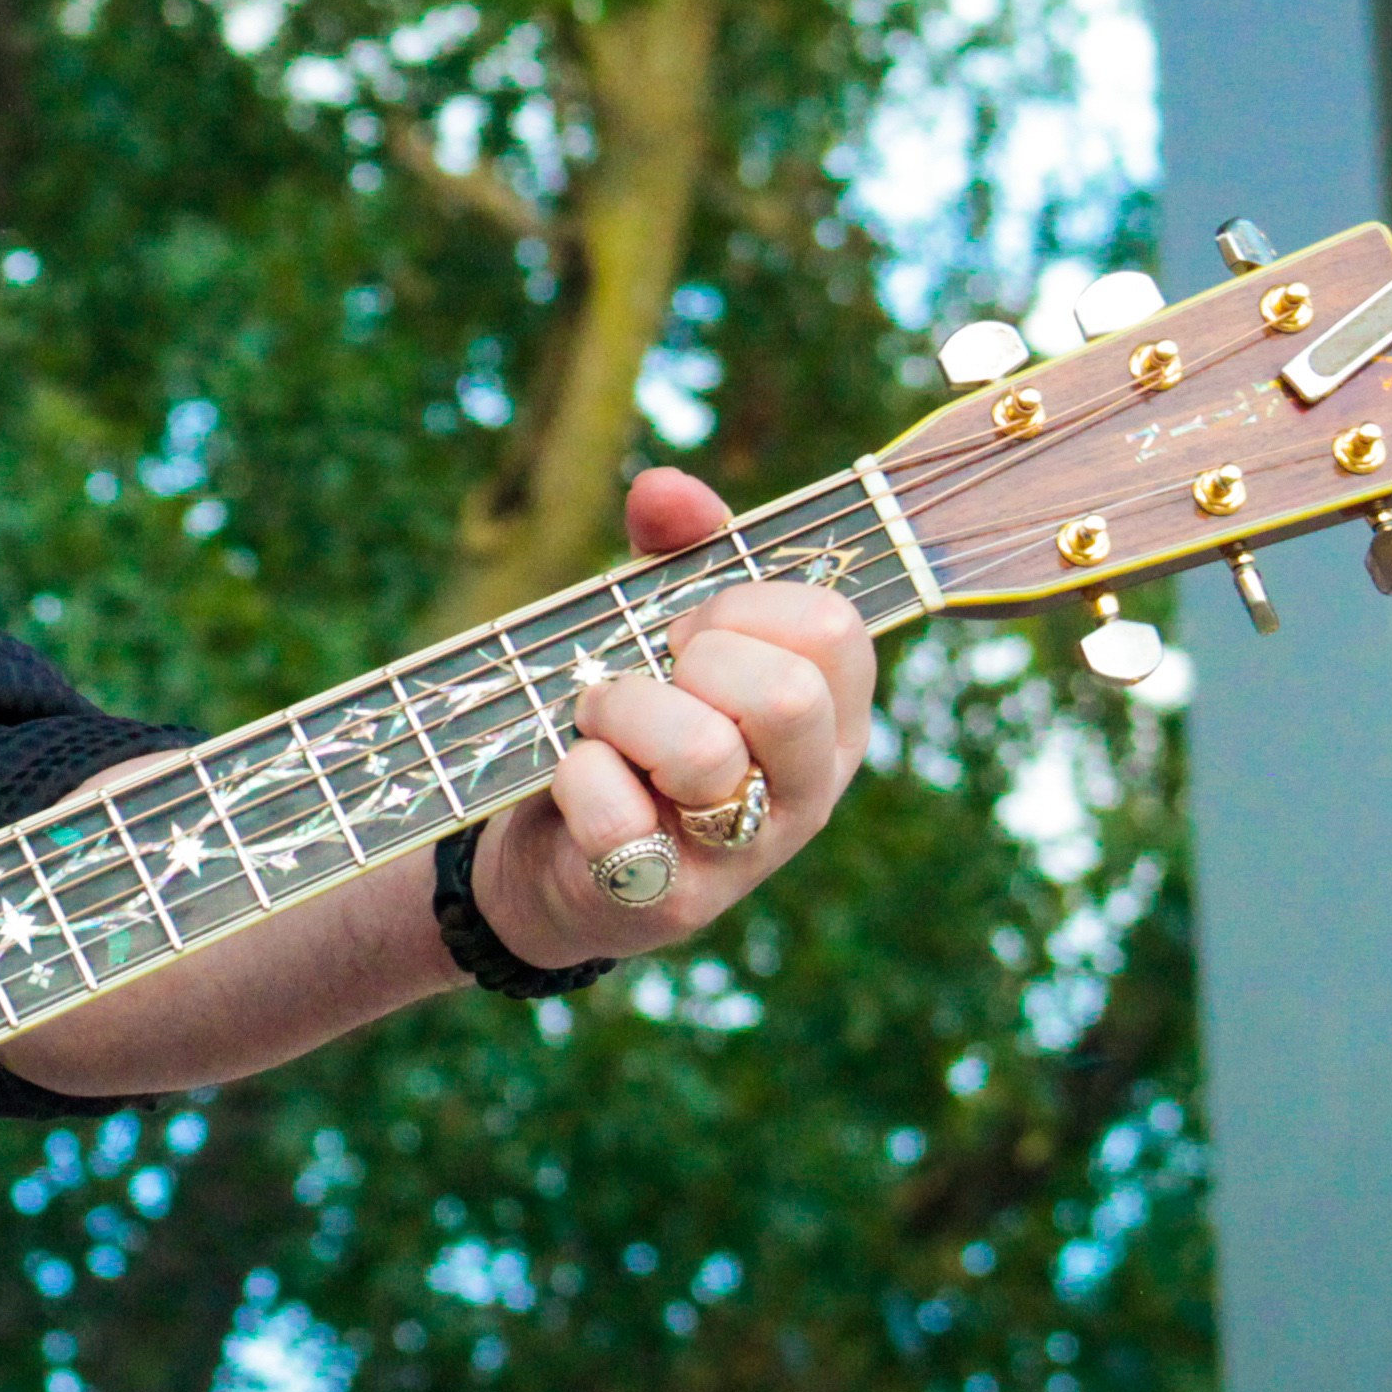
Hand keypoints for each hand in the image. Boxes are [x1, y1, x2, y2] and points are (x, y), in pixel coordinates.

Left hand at [469, 466, 873, 974]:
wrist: (559, 858)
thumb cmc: (633, 726)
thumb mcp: (660, 630)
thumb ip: (676, 551)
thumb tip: (665, 490)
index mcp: (830, 713)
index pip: (831, 626)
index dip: (741, 606)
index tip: (690, 631)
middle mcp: (808, 788)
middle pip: (788, 692)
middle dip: (692, 661)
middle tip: (653, 678)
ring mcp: (746, 854)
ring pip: (702, 751)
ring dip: (620, 713)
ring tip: (601, 726)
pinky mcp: (671, 901)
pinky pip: (617, 815)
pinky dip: (574, 779)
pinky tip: (576, 788)